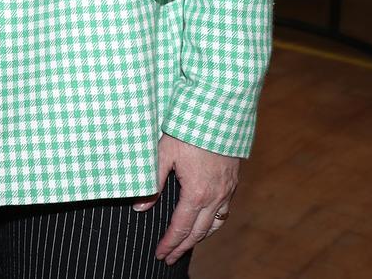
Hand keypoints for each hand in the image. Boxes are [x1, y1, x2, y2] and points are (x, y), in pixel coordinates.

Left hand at [133, 134, 238, 264]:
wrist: (219, 113)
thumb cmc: (188, 130)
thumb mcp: (163, 153)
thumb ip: (152, 182)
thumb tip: (140, 206)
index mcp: (196, 193)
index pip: (180, 228)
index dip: (169, 243)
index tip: (160, 254)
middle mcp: (215, 197)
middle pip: (198, 232)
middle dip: (183, 247)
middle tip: (170, 258)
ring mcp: (226, 190)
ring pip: (215, 224)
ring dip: (200, 237)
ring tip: (187, 244)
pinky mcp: (232, 181)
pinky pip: (224, 211)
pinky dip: (213, 222)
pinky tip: (206, 220)